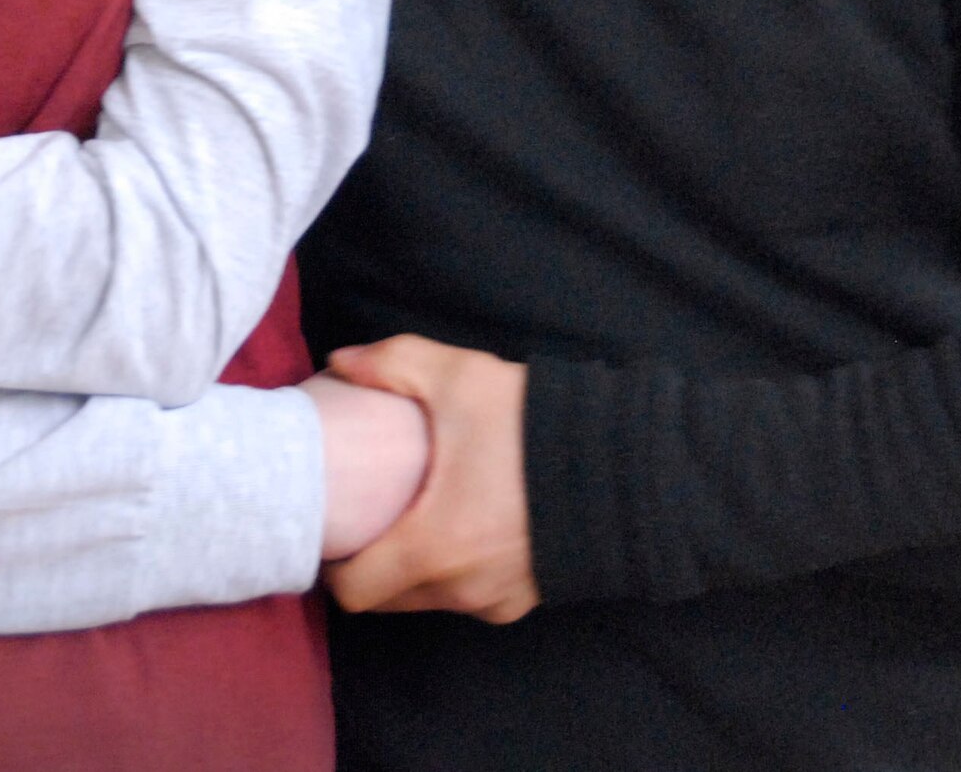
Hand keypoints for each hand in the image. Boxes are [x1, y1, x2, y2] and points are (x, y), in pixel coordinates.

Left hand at [323, 335, 537, 623]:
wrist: (627, 463)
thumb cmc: (532, 424)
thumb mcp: (456, 376)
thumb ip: (389, 365)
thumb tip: (338, 362)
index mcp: (432, 547)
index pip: (353, 592)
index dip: (332, 562)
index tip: (333, 525)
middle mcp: (461, 588)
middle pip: (387, 598)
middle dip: (369, 564)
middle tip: (366, 513)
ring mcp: (497, 599)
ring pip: (429, 598)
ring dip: (413, 568)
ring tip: (411, 513)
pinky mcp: (527, 598)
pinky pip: (471, 596)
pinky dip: (456, 572)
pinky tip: (461, 524)